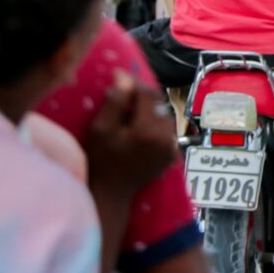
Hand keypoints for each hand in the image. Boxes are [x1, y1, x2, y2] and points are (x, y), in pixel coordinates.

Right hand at [84, 71, 176, 196]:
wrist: (111, 195)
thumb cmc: (100, 162)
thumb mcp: (101, 130)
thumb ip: (115, 102)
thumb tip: (124, 77)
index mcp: (148, 131)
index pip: (148, 94)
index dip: (134, 83)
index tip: (120, 79)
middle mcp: (166, 138)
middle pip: (158, 102)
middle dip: (142, 95)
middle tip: (124, 94)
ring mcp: (172, 147)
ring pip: (164, 114)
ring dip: (149, 108)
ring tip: (130, 110)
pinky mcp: (172, 153)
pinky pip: (166, 128)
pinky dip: (155, 122)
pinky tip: (139, 125)